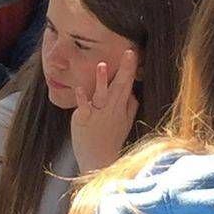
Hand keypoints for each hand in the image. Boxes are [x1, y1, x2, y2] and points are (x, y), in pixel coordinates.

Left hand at [70, 49, 139, 173]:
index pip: (127, 84)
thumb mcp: (125, 122)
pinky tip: (79, 89)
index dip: (130, 69)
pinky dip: (82, 99)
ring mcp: (97, 114)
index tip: (133, 53)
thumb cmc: (111, 139)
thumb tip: (132, 91)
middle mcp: (110, 108)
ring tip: (102, 65)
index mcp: (120, 107)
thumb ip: (130, 105)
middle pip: (119, 87)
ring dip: (102, 80)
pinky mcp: (83, 120)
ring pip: (101, 94)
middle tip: (129, 53)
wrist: (99, 160)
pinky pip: (83, 108)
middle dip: (124, 70)